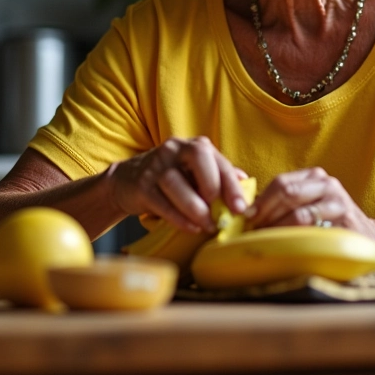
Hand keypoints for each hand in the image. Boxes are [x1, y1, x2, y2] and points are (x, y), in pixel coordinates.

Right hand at [105, 137, 245, 233]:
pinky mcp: (141, 185)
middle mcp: (176, 149)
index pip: (218, 161)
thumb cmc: (173, 178)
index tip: (242, 209)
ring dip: (195, 208)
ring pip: (177, 183)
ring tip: (207, 225)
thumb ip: (219, 176)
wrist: (129, 180)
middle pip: (199, 158)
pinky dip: (179, 218)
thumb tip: (246, 183)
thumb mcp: (196, 173)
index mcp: (196, 146)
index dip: (232, 185)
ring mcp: (156, 165)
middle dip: (214, 187)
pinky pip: (161, 202)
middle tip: (222, 213)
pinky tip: (192, 228)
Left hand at [246, 167, 374, 243]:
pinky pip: (314, 233)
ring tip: (265, 242)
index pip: (280, 182)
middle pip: (287, 192)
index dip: (260, 200)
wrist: (370, 239)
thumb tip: (246, 212)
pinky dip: (295, 241)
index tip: (245, 218)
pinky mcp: (345, 224)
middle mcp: (327, 184)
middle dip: (265, 213)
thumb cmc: (330, 223)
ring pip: (298, 214)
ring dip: (277, 229)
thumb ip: (285, 203)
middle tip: (252, 232)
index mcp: (315, 177)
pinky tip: (286, 250)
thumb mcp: (310, 204)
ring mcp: (338, 203)